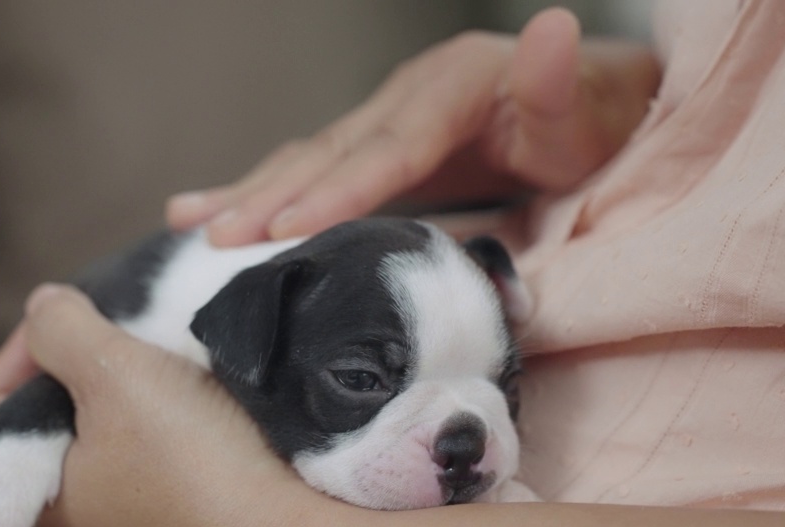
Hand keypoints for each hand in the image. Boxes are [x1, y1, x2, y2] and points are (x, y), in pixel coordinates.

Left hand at [0, 284, 301, 526]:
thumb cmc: (189, 463)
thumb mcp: (113, 375)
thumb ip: (62, 330)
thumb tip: (43, 306)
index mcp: (41, 490)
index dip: (18, 352)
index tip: (63, 318)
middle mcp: (78, 506)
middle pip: (49, 413)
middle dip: (76, 360)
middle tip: (111, 325)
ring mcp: (132, 506)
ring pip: (104, 422)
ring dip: (124, 377)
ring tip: (153, 344)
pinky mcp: (181, 499)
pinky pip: (150, 437)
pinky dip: (159, 400)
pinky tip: (188, 377)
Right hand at [166, 8, 659, 246]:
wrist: (594, 110)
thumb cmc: (594, 126)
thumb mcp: (589, 114)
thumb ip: (561, 87)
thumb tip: (553, 27)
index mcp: (452, 86)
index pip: (388, 148)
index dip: (337, 189)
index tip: (284, 227)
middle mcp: (408, 95)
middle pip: (330, 152)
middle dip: (271, 199)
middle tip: (216, 242)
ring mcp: (387, 116)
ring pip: (308, 157)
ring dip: (250, 193)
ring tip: (190, 224)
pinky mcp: (377, 143)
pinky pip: (313, 166)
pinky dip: (263, 189)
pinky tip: (207, 209)